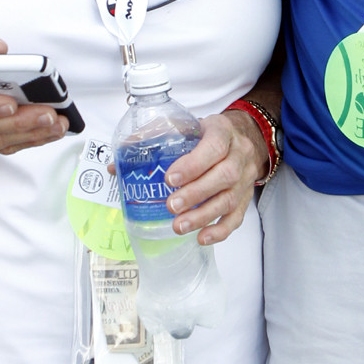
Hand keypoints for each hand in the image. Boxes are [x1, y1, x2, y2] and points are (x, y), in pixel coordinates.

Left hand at [158, 110, 268, 245]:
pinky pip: (238, 216)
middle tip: (172, 206)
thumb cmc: (206, 134)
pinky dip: (220, 230)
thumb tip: (116, 165)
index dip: (194, 164)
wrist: (242, 137)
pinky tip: (201, 237)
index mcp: (222, 130)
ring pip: (231, 198)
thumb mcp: (184, 126)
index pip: (214, 146)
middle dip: (197, 193)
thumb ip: (152, 139)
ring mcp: (246, 177)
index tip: (170, 179)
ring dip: (204, 215)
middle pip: (226, 175)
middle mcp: (239, 153)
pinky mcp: (246, 196)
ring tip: (179, 226)